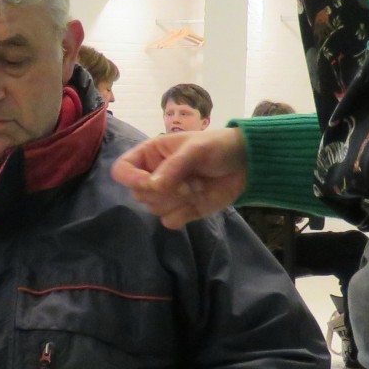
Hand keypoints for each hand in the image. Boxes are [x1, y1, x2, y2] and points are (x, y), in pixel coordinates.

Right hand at [111, 130, 248, 229]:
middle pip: (138, 194)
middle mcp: (153, 175)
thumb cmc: (218, 147)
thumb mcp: (196, 149)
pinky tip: (198, 202)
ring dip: (177, 201)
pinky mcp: (181, 211)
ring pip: (154, 209)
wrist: (246, 163)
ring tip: (198, 186)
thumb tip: (152, 186)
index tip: (152, 183)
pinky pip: (168, 221)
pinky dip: (183, 214)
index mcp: (150, 154)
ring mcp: (167, 195)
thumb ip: (173, 167)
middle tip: (189, 181)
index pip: (122, 169)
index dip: (131, 179)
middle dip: (164, 191)